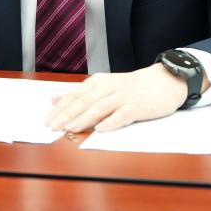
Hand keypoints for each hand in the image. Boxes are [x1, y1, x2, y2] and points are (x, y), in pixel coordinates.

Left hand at [45, 63, 188, 132]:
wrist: (163, 81)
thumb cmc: (132, 88)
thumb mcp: (103, 86)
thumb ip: (80, 94)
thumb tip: (54, 99)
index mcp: (99, 83)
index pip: (75, 95)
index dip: (60, 108)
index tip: (47, 120)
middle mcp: (109, 88)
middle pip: (84, 102)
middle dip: (67, 114)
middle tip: (52, 127)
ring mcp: (123, 97)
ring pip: (100, 107)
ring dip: (85, 118)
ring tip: (71, 128)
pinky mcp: (137, 106)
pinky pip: (123, 114)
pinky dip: (112, 121)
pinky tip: (102, 128)